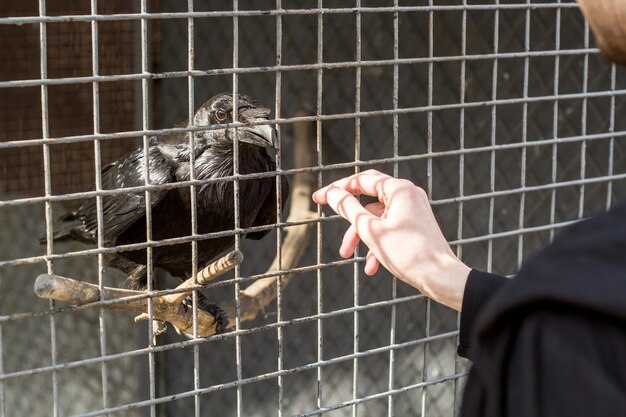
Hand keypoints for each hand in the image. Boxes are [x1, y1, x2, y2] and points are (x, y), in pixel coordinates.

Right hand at [312, 170, 470, 310]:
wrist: (441, 277)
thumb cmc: (407, 253)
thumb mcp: (370, 231)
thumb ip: (348, 209)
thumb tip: (332, 193)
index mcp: (399, 189)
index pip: (361, 180)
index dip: (337, 188)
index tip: (319, 198)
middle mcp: (408, 195)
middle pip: (368, 196)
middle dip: (348, 213)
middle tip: (326, 211)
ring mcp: (413, 210)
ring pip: (377, 217)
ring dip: (360, 234)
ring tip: (346, 254)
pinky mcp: (415, 225)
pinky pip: (390, 228)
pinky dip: (377, 243)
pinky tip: (371, 266)